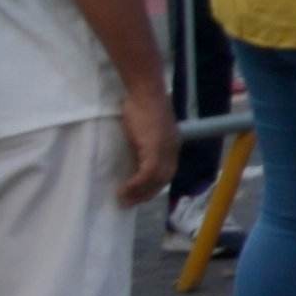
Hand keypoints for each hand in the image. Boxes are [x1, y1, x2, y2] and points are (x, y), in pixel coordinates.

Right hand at [113, 78, 175, 208]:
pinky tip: (123, 190)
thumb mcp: (143, 130)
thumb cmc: (141, 106)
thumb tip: (132, 159)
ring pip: (156, 179)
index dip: (154, 186)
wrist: (144, 91)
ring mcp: (165, 148)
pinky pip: (147, 173)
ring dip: (139, 193)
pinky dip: (135, 184)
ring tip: (123, 200)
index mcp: (172, 144)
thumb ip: (142, 144)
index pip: (167, 172)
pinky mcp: (154, 147)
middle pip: (164, 179)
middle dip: (147, 194)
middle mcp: (172, 148)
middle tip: (129, 204)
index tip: (140, 195)